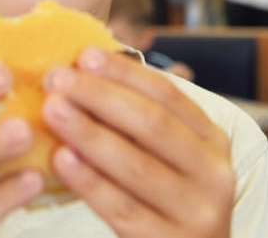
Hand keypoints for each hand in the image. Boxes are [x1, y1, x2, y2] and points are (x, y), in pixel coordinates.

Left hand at [42, 48, 233, 237]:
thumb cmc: (169, 204)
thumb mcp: (173, 159)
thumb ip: (141, 122)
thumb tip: (84, 71)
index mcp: (214, 141)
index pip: (168, 95)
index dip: (124, 72)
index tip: (83, 55)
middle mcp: (214, 173)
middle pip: (153, 124)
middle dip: (101, 96)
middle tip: (57, 78)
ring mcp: (196, 212)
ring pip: (137, 165)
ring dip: (89, 133)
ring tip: (52, 110)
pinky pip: (122, 208)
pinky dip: (90, 181)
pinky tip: (61, 159)